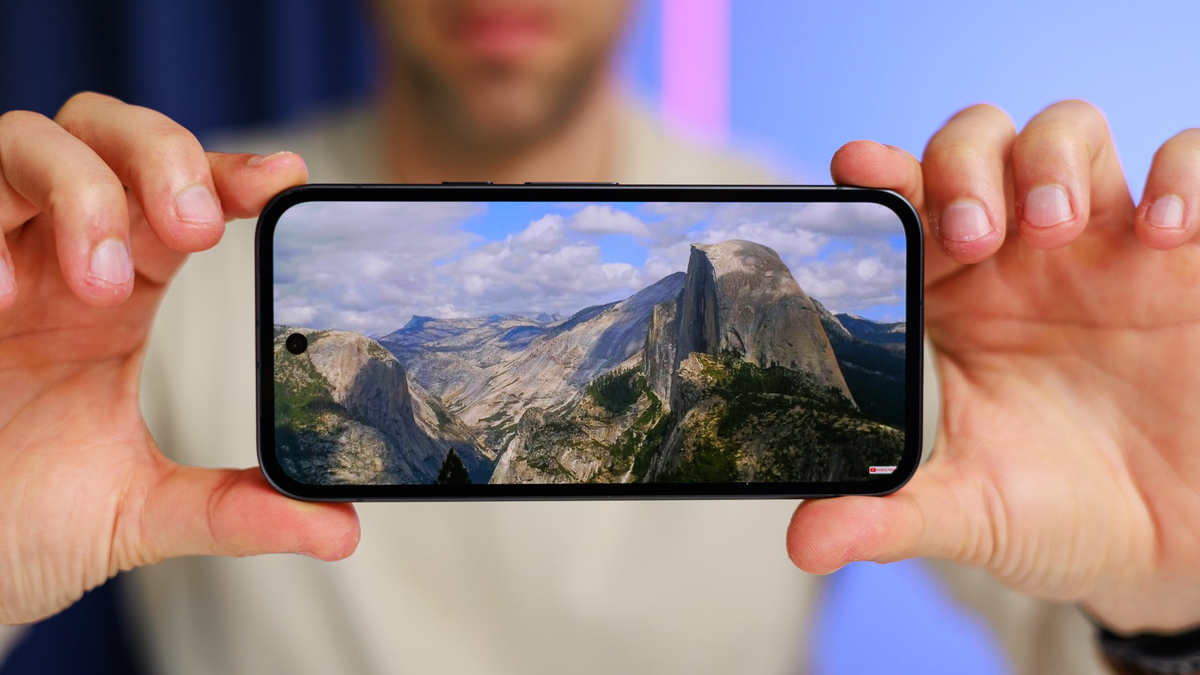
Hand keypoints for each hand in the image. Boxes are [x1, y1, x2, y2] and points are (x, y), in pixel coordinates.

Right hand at [0, 94, 358, 624]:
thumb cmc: (20, 521)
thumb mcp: (137, 516)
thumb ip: (234, 512)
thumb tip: (341, 526)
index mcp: (117, 296)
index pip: (180, 197)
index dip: (229, 172)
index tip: (283, 178)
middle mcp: (52, 261)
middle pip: (105, 131)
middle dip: (160, 155)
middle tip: (194, 227)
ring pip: (24, 141)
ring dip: (80, 191)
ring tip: (101, 280)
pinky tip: (1, 298)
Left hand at [787, 100, 1199, 633]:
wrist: (1159, 546)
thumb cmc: (1048, 511)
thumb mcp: (968, 514)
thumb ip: (888, 516)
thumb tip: (803, 543)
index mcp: (945, 298)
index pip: (902, 205)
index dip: (880, 173)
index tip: (858, 166)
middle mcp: (1014, 257)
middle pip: (975, 143)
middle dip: (966, 165)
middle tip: (977, 234)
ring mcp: (1100, 247)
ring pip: (1067, 132)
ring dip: (1052, 159)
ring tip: (1056, 226)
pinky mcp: (1183, 260)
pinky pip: (1190, 164)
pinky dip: (1182, 174)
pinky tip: (1163, 235)